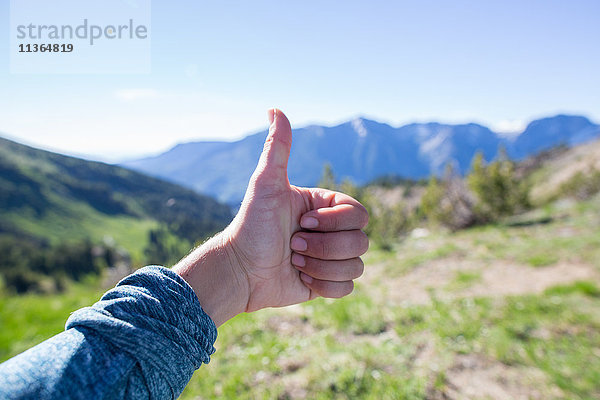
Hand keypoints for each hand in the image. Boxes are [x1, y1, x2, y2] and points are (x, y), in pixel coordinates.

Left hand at [173, 109, 368, 325]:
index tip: (302, 222)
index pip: (358, 214)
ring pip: (357, 266)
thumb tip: (275, 108)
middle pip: (361, 241)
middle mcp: (332, 231)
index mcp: (325, 207)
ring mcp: (331, 257)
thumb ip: (278, 148)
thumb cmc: (251, 225)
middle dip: (324, 247)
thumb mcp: (265, 184)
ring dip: (321, 266)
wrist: (239, 270)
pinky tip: (300, 278)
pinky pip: (348, 287)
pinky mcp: (327, 282)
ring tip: (294, 260)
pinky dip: (324, 285)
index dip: (334, 222)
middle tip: (293, 244)